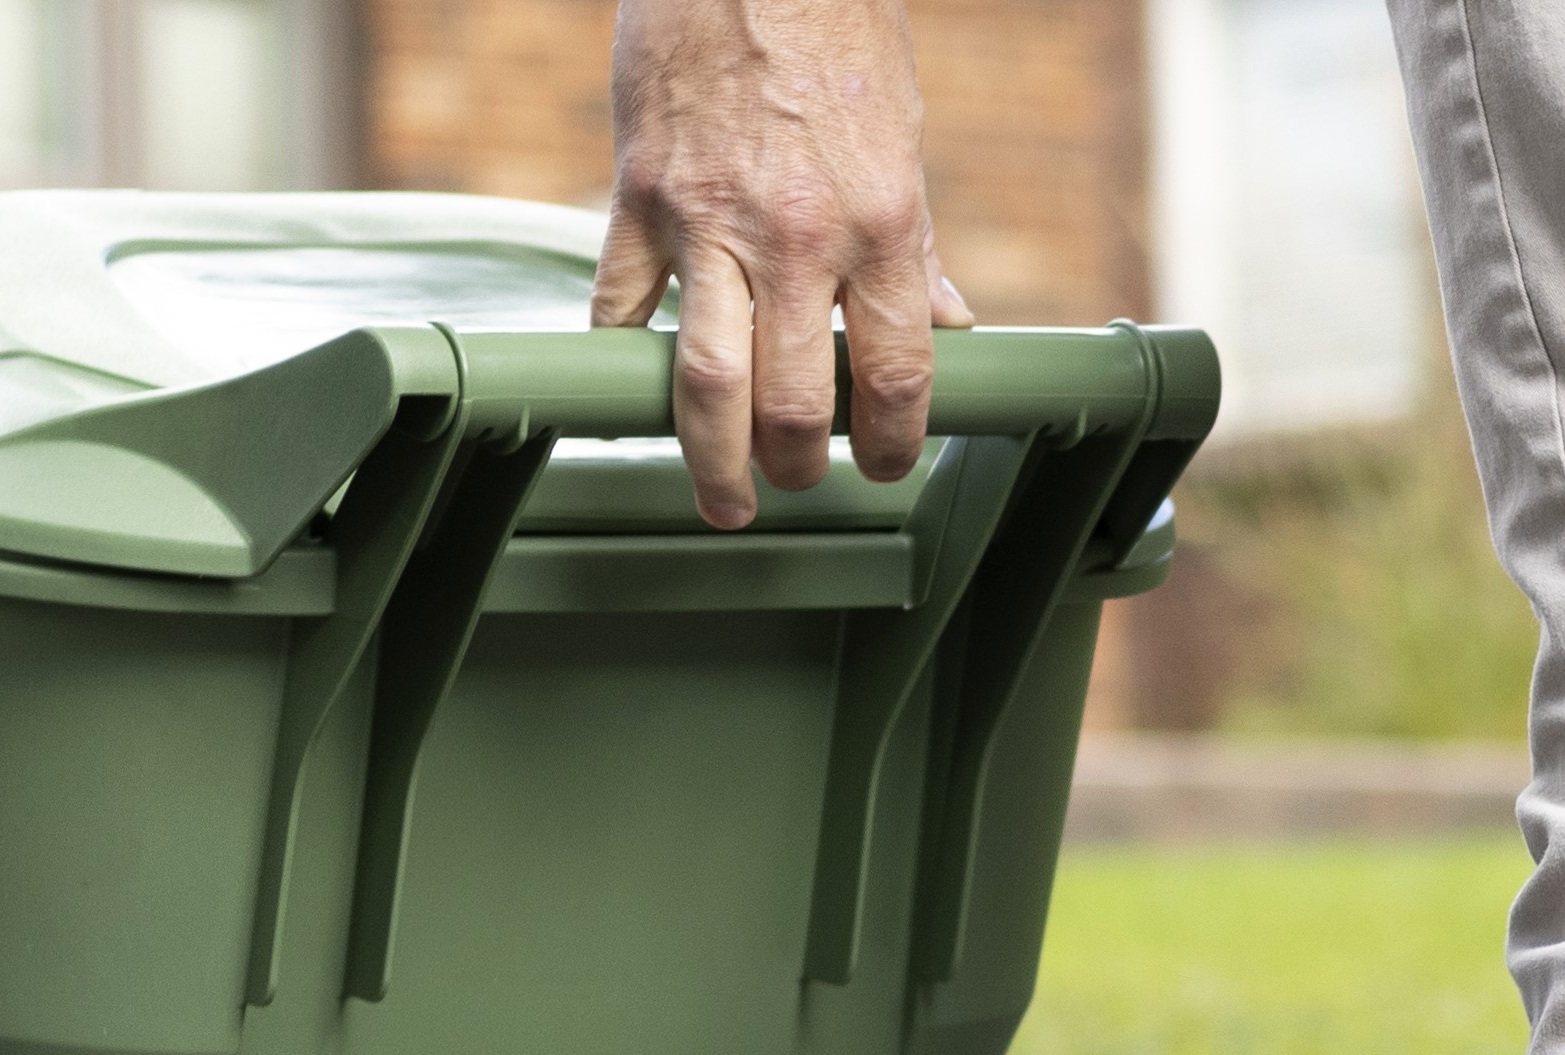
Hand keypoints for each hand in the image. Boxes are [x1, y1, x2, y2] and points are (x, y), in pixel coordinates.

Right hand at [597, 0, 970, 528]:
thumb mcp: (902, 131)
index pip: (896, 375)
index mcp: (880, 222)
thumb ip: (915, 241)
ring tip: (721, 497)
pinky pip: (620, 309)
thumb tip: (943, 321)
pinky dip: (623, 361)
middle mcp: (797, 237)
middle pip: (793, 405)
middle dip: (798, 468)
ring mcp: (708, 224)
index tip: (882, 465)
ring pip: (704, 387)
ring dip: (712, 463)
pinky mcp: (637, 199)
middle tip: (794, 483)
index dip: (892, 443)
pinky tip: (634, 392)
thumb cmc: (832, 28)